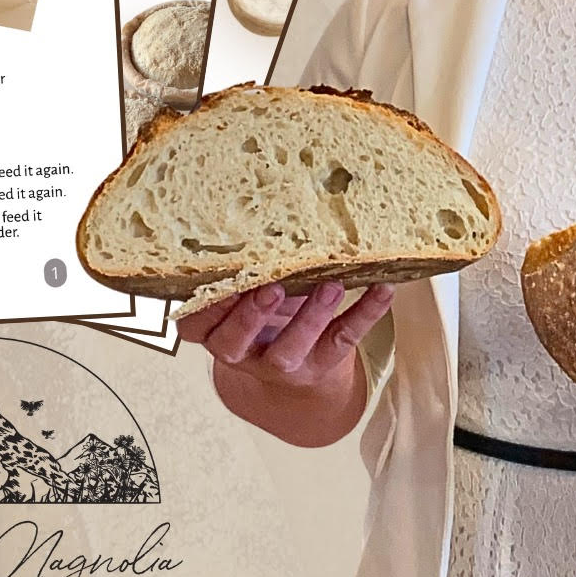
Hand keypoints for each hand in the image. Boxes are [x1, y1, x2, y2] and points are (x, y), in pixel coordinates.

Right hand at [179, 280, 394, 446]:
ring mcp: (279, 364)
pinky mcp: (319, 366)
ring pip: (288, 350)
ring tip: (330, 286)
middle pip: (234, 342)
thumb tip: (263, 208)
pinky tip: (381, 289)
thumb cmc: (262, 309)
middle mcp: (240, 352)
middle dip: (251, 315)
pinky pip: (341, 342)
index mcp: (212, 329)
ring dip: (310, 318)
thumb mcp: (244, 289)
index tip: (217, 278)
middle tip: (271, 287)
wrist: (296, 367)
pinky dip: (363, 314)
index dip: (203, 306)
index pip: (193, 324)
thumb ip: (244, 265)